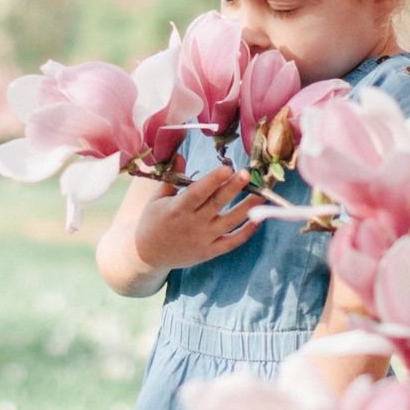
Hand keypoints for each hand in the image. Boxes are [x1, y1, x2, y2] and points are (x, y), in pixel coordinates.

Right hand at [134, 164, 260, 272]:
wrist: (147, 255)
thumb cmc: (152, 221)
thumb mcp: (157, 198)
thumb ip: (172, 177)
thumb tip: (181, 155)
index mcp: (177, 208)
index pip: (198, 192)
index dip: (213, 180)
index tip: (227, 167)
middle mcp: (192, 224)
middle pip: (217, 204)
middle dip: (233, 188)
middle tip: (247, 174)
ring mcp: (203, 239)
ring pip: (230, 222)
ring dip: (247, 208)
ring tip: (262, 194)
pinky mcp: (210, 251)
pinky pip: (232, 242)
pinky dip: (246, 232)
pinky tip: (258, 219)